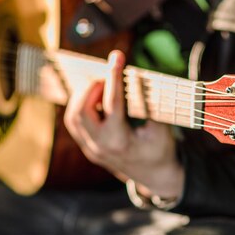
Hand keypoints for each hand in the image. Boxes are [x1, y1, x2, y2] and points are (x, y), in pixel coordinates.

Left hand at [64, 50, 184, 199]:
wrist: (155, 177)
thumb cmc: (160, 150)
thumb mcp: (161, 128)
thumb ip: (148, 105)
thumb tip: (136, 77)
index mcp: (120, 141)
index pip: (112, 103)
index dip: (114, 76)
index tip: (117, 56)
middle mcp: (100, 147)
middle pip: (81, 111)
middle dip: (91, 88)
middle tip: (107, 77)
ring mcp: (91, 149)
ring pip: (73, 118)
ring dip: (83, 97)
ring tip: (102, 86)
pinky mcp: (88, 148)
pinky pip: (75, 124)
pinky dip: (81, 106)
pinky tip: (96, 98)